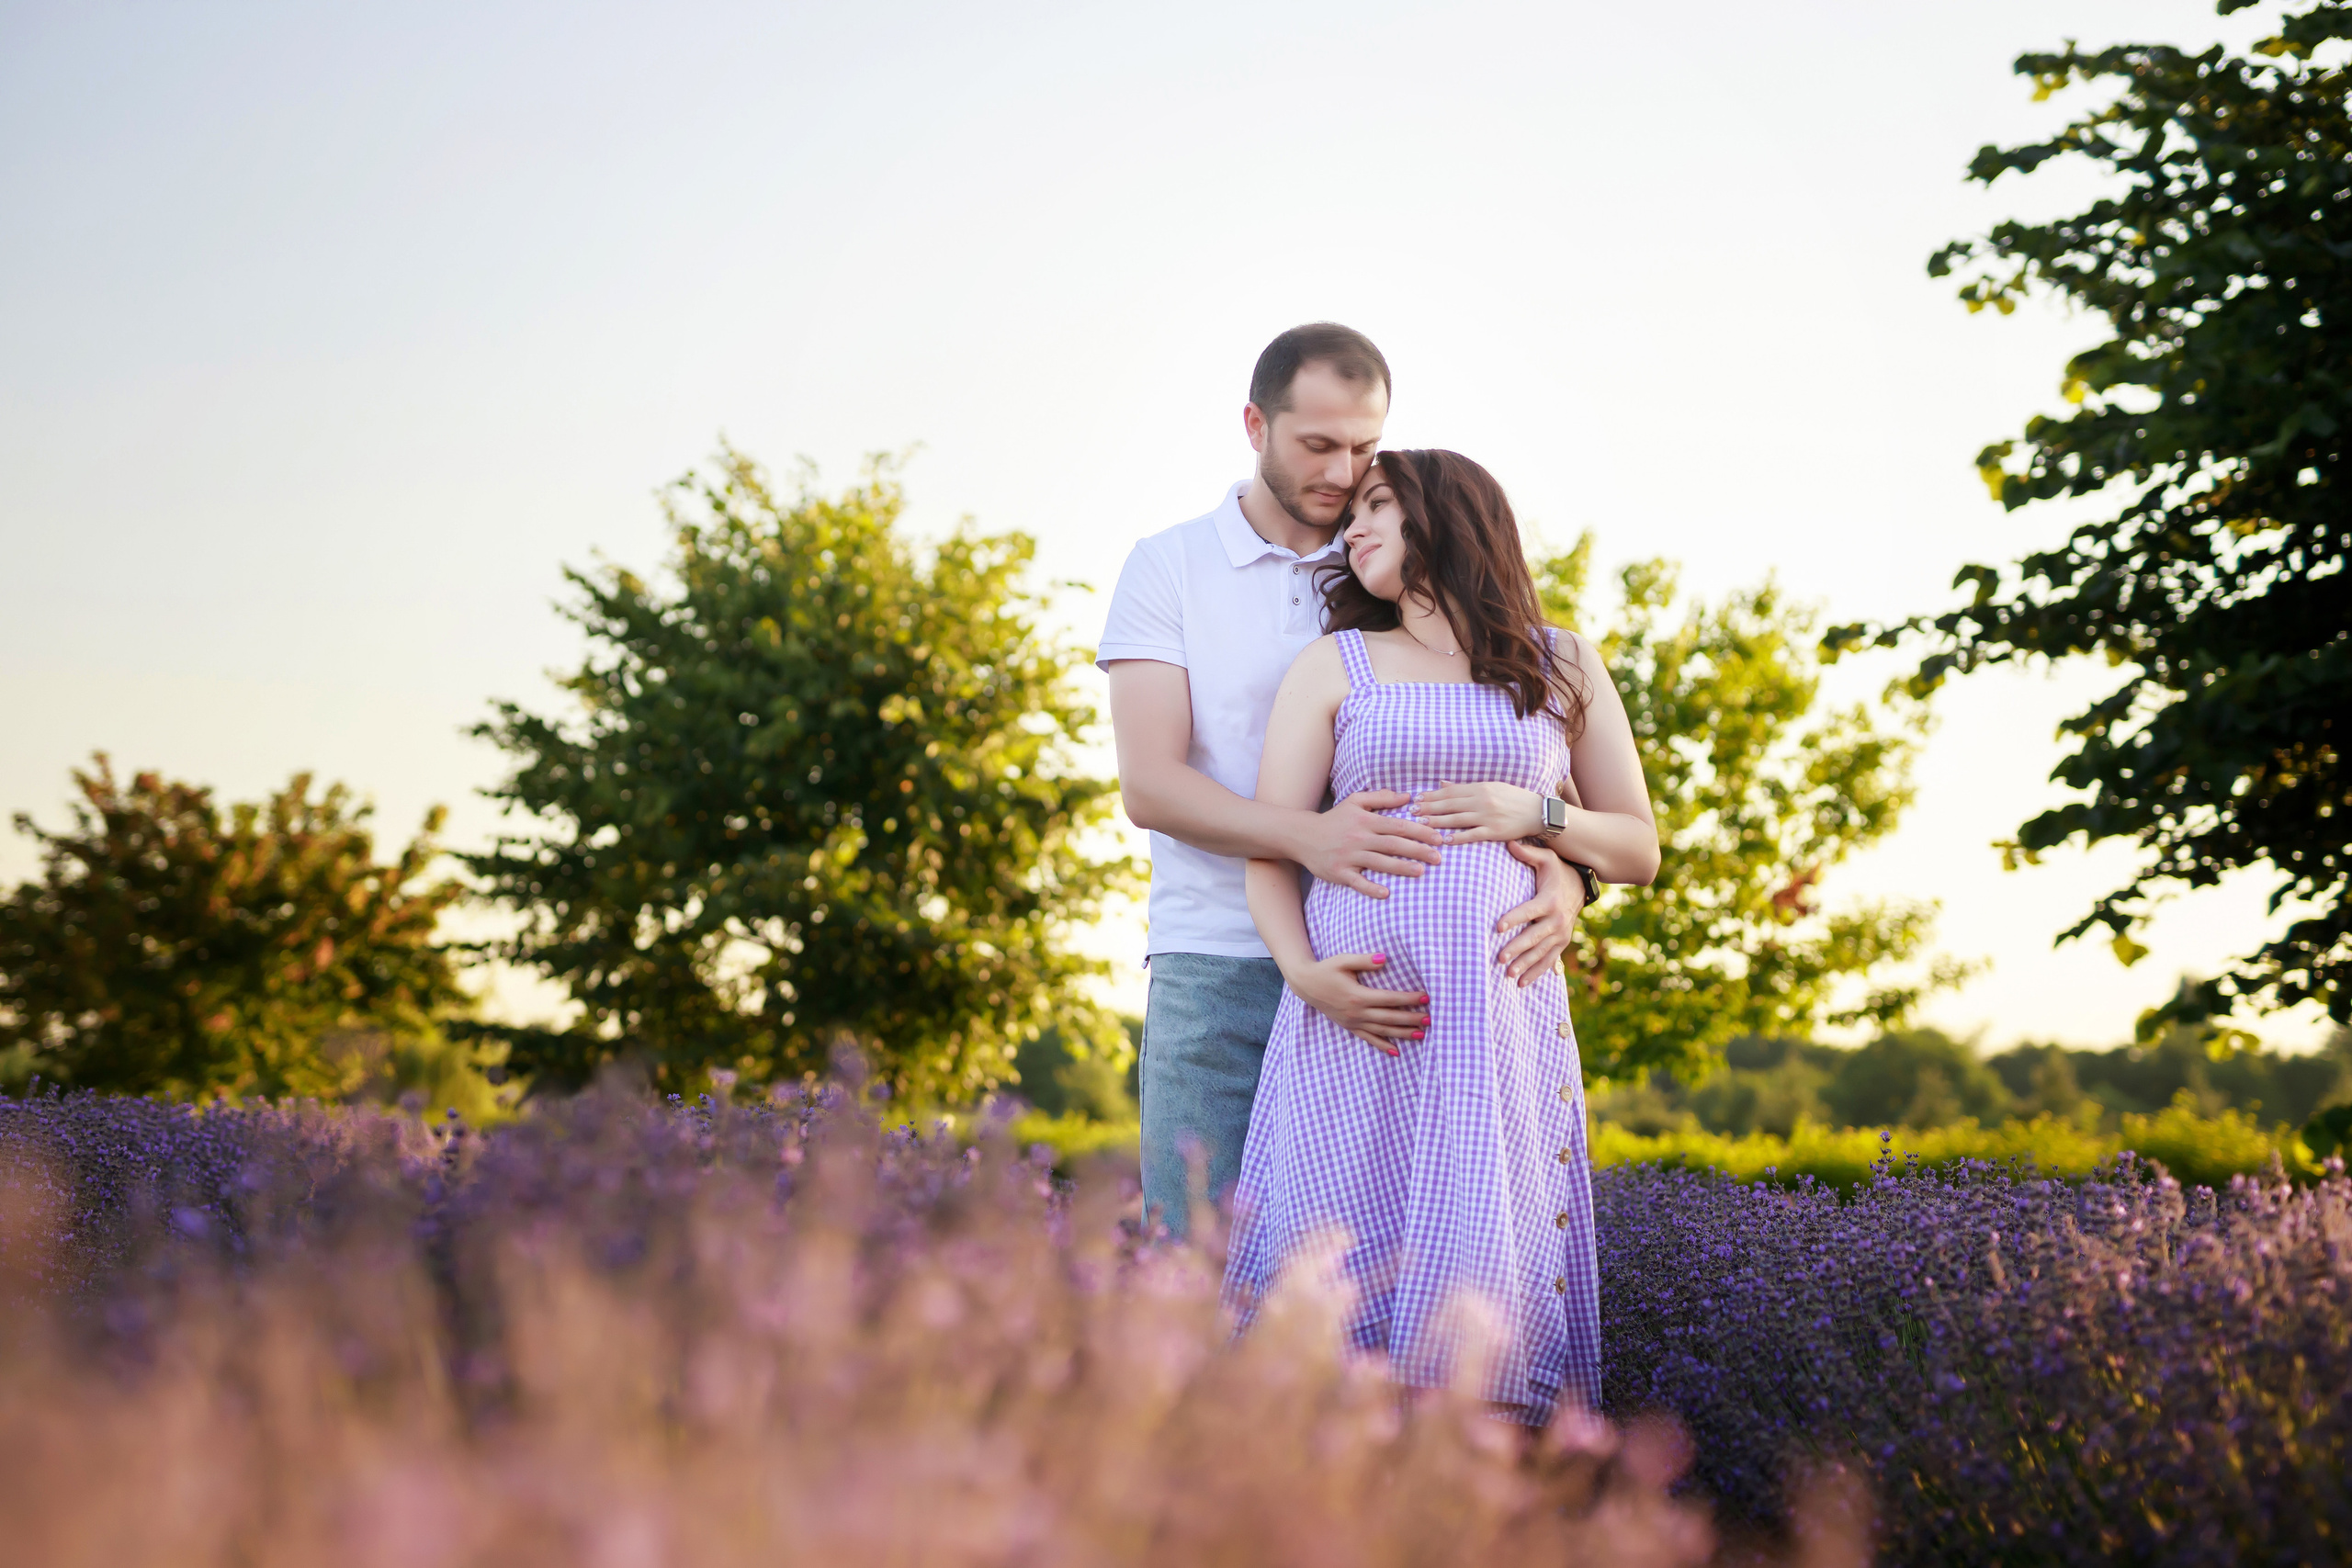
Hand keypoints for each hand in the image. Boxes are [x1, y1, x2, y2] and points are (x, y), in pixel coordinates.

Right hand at [1286, 952, 1428, 1056]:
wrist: (1306, 984)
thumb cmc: (1326, 969)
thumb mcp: (1343, 960)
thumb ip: (1364, 960)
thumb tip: (1384, 958)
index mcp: (1358, 996)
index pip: (1390, 999)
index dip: (1409, 999)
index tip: (1425, 997)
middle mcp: (1357, 1012)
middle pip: (1390, 1017)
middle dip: (1411, 1019)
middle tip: (1430, 1019)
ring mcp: (1353, 1022)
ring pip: (1383, 1031)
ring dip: (1403, 1033)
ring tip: (1422, 1034)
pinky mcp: (1350, 1027)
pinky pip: (1368, 1039)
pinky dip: (1382, 1046)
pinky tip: (1396, 1052)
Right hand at [1294, 791, 1443, 897]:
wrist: (1302, 835)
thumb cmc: (1334, 819)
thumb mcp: (1355, 801)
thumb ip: (1381, 797)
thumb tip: (1407, 796)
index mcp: (1366, 820)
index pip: (1399, 826)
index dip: (1421, 832)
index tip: (1439, 838)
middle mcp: (1359, 838)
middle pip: (1394, 844)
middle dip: (1418, 851)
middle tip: (1439, 858)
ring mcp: (1349, 856)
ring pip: (1380, 863)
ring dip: (1401, 868)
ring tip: (1421, 872)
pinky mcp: (1340, 872)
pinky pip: (1358, 882)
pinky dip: (1371, 888)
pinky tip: (1386, 893)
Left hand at [1412, 779, 1544, 842]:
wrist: (1536, 812)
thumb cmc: (1512, 798)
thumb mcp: (1490, 786)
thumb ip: (1465, 787)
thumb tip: (1442, 783)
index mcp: (1480, 788)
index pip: (1450, 791)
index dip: (1432, 795)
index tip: (1417, 798)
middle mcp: (1482, 801)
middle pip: (1449, 805)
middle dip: (1429, 808)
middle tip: (1412, 811)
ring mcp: (1488, 817)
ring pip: (1457, 819)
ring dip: (1437, 822)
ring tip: (1421, 824)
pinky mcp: (1494, 832)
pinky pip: (1472, 835)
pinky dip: (1458, 837)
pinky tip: (1444, 840)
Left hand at [1494, 841, 1584, 985]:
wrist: (1580, 886)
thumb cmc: (1557, 871)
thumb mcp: (1547, 859)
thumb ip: (1528, 853)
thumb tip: (1509, 843)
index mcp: (1549, 901)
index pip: (1528, 911)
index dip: (1513, 918)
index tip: (1498, 927)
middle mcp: (1557, 920)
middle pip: (1534, 937)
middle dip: (1517, 949)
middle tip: (1500, 958)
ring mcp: (1561, 934)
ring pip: (1541, 953)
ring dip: (1525, 965)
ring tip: (1509, 974)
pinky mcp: (1562, 943)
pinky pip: (1549, 961)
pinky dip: (1536, 973)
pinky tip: (1521, 984)